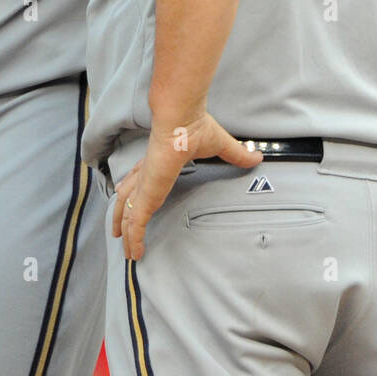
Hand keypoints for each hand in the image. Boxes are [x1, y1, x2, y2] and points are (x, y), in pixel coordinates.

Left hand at [112, 113, 261, 260]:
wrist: (181, 122)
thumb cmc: (196, 127)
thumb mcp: (220, 144)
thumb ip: (237, 154)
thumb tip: (257, 157)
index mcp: (157, 160)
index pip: (140, 177)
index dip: (133, 188)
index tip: (127, 196)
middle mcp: (146, 174)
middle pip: (127, 197)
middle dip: (121, 215)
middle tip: (119, 232)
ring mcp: (144, 186)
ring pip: (127, 214)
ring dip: (126, 233)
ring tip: (127, 250)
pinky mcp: (146, 196)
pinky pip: (136, 223)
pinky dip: (134, 239)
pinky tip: (135, 253)